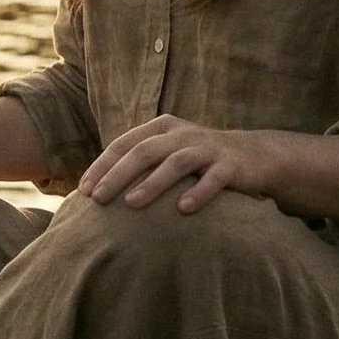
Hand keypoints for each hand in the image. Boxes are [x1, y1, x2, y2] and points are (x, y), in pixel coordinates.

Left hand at [79, 113, 275, 211]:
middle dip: (118, 174)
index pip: (124, 144)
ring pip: (176, 163)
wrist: (255, 155)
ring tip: (132, 204)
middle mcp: (183, 134)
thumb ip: (140, 162)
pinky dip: (199, 192)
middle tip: (98, 198)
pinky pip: (214, 178)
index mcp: (162, 128)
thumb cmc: (200, 159)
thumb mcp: (168, 152)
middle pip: (144, 151)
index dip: (102, 166)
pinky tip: (183, 210)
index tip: (83, 190)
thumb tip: (97, 188)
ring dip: (152, 184)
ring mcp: (208, 148)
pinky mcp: (231, 165)